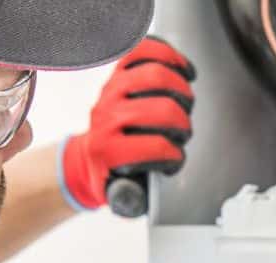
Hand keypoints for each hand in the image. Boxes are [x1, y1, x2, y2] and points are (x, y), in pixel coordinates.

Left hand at [60, 36, 195, 210]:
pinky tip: (182, 70)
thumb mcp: (121, 196)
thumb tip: (140, 193)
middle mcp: (106, 117)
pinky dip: (168, 55)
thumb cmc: (113, 175)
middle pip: (162, 110)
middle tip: (182, 133)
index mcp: (107, 151)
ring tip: (185, 104)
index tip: (174, 160)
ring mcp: (111, 91)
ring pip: (157, 76)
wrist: (91, 156)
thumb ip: (132, 199)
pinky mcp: (117, 73)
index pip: (155, 147)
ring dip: (181, 91)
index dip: (174, 156)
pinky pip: (144, 50)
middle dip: (182, 125)